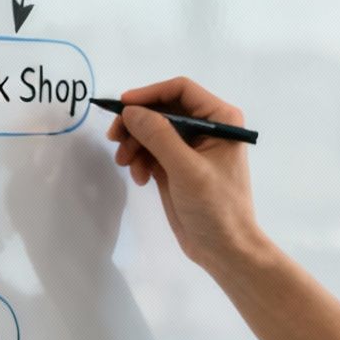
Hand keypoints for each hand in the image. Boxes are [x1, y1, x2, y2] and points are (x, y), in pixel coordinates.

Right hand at [105, 77, 268, 274]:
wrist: (225, 249)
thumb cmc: (216, 206)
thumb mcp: (186, 169)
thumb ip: (158, 136)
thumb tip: (130, 111)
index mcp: (221, 119)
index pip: (181, 90)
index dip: (149, 94)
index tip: (122, 107)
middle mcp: (207, 128)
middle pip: (162, 109)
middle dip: (137, 123)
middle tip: (115, 139)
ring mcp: (191, 148)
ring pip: (153, 131)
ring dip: (135, 144)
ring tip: (126, 164)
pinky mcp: (177, 167)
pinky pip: (151, 151)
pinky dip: (141, 160)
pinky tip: (139, 178)